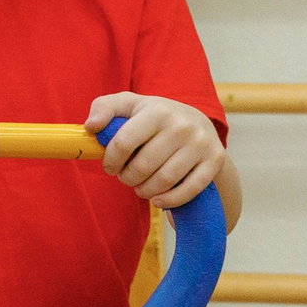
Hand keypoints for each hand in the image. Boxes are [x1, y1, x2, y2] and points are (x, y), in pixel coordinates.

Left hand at [86, 93, 225, 207]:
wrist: (199, 123)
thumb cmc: (154, 118)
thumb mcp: (130, 105)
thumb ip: (104, 108)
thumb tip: (91, 126)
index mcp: (157, 110)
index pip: (123, 142)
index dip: (110, 161)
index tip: (110, 166)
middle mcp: (182, 125)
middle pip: (143, 167)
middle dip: (128, 178)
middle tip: (127, 177)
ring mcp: (201, 143)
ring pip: (164, 181)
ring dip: (145, 191)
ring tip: (141, 187)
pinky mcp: (215, 160)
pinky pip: (188, 191)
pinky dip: (169, 200)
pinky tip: (158, 199)